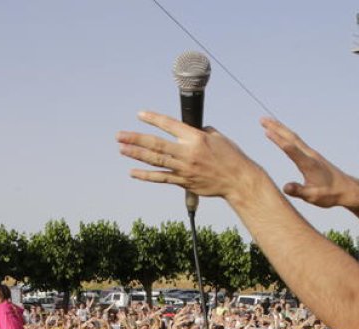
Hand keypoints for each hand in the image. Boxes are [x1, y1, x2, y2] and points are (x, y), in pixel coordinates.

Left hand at [118, 111, 264, 202]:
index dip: (153, 119)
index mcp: (196, 138)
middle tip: (120, 135)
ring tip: (121, 149)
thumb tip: (186, 130)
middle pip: (156, 144)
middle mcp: (188, 153)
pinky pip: (161, 178)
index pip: (170, 125)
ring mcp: (184, 169)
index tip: (140, 114)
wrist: (238, 181)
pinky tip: (133, 172)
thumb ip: (199, 131)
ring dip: (136, 155)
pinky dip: (146, 176)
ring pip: (156, 160)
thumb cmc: (230, 157)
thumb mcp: (217, 137)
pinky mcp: (184, 182)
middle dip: (136, 139)